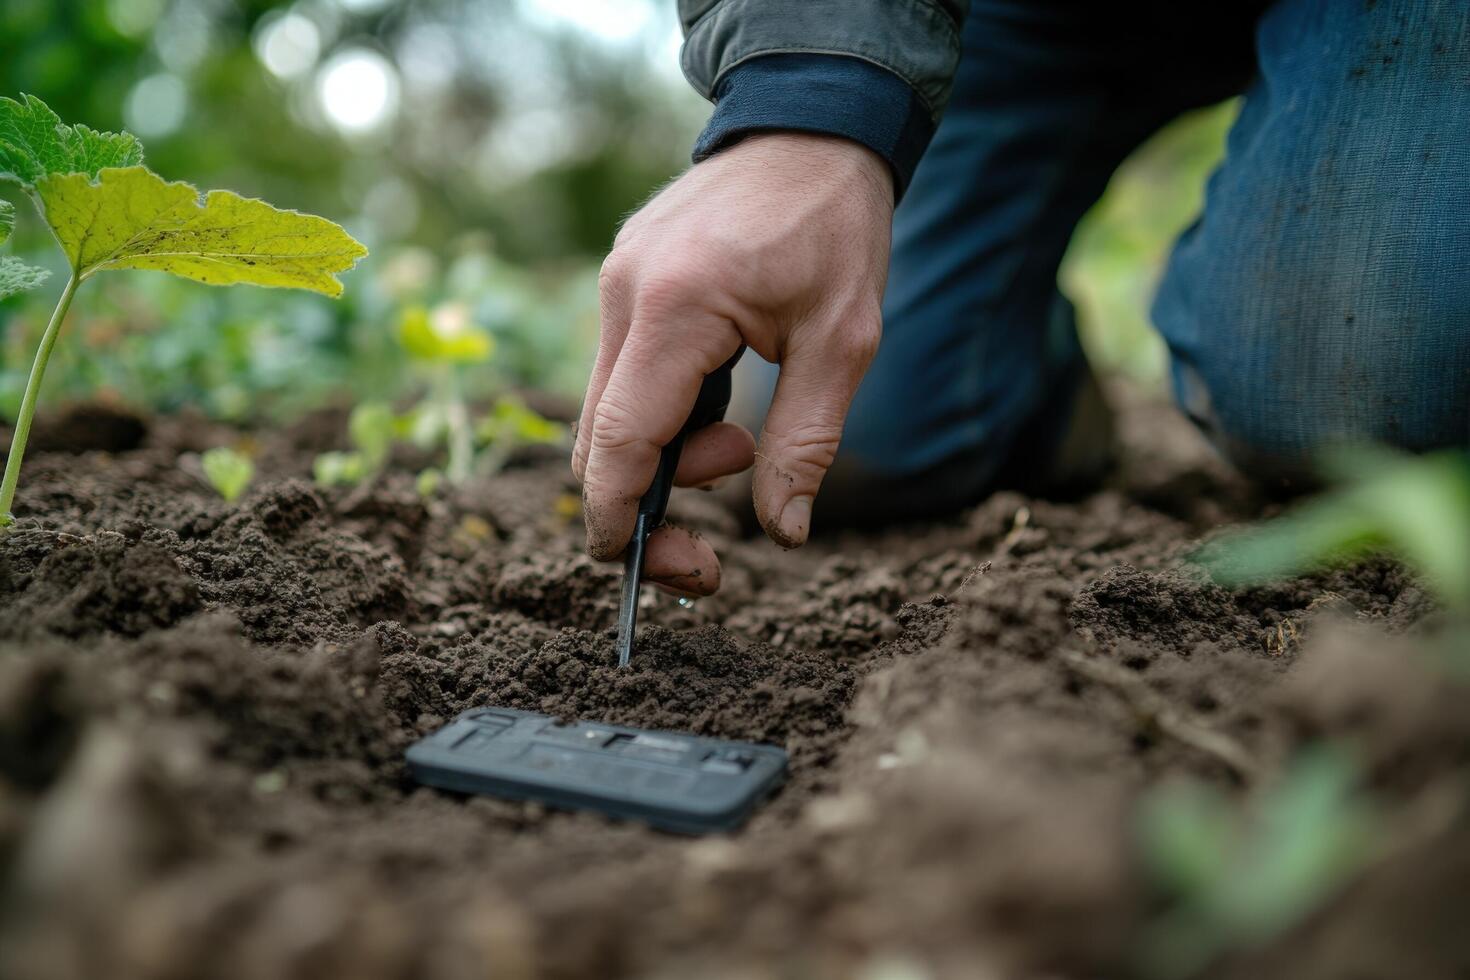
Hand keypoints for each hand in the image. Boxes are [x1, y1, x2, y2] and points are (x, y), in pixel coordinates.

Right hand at [573, 133, 893, 594]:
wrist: (812, 124)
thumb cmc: (836, 227)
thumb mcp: (845, 342)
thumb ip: (807, 443)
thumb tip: (782, 533)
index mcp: (677, 307)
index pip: (620, 440)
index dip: (617, 517)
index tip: (635, 568)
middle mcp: (626, 294)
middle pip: (598, 438)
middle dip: (643, 506)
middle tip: (712, 550)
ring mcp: (615, 282)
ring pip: (605, 410)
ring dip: (660, 457)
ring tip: (741, 444)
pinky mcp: (623, 279)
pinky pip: (620, 373)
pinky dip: (656, 415)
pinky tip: (719, 406)